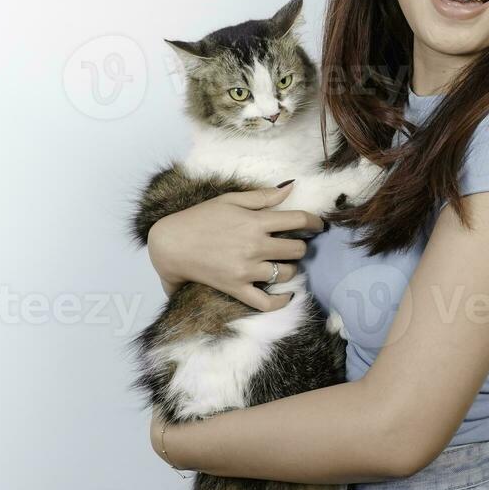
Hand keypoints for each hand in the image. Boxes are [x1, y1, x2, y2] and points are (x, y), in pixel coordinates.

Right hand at [147, 183, 323, 311]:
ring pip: (287, 273)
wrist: (170, 245)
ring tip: (285, 263)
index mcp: (255, 222)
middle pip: (297, 249)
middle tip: (295, 244)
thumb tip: (290, 187)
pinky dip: (282, 301)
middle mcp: (254, 246)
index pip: (298, 221)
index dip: (315, 222)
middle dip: (300, 246)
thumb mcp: (230, 200)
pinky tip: (288, 296)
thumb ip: (262, 196)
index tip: (318, 225)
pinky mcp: (236, 288)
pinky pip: (267, 302)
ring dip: (291, 268)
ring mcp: (246, 269)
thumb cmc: (199, 218)